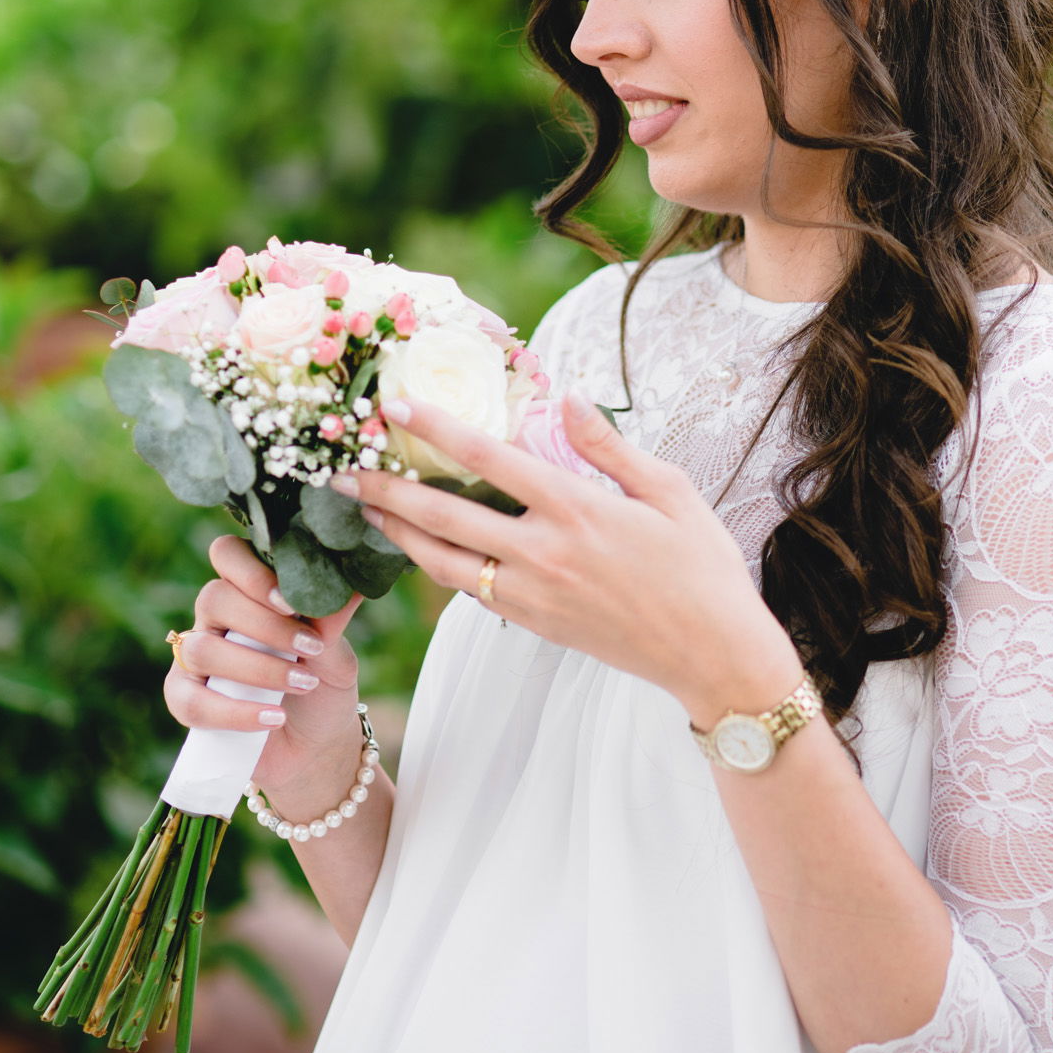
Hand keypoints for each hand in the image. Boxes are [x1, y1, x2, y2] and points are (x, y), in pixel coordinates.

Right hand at [165, 534, 364, 799]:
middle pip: (214, 598)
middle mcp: (216, 619)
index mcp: (249, 592)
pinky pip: (192, 701)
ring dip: (258, 668)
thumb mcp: (336, 654)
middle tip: (311, 647)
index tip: (291, 601)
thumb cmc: (322, 686)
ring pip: (203, 649)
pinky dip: (236, 712)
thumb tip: (352, 583)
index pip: (228, 555)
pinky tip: (274, 718)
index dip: (251, 572)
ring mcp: (195, 658)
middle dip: (265, 625)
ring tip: (303, 683)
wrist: (317, 746)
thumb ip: (331, 621)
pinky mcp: (186, 700)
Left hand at [331, 390, 800, 722]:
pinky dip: (439, 567)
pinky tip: (423, 548)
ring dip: (398, 535)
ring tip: (364, 508)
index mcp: (577, 509)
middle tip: (340, 469)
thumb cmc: (702, 567)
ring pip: (444, 563)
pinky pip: (472, 591)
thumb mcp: (670, 491)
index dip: (435, 429)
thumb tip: (564, 398)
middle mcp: (543, 553)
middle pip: (443, 517)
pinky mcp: (533, 624)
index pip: (488, 458)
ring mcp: (532, 595)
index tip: (395, 407)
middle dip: (386, 491)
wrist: (712, 654)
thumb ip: (609, 445)